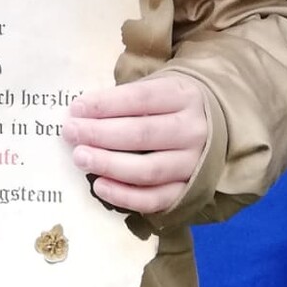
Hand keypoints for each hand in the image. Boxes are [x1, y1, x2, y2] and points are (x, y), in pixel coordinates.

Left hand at [62, 73, 207, 216]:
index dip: (106, 104)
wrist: (215, 126)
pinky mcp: (189, 192)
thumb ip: (124, 99)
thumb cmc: (171, 105)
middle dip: (100, 134)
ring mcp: (194, 164)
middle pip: (142, 134)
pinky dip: (125, 196)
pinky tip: (100, 186)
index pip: (141, 98)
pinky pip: (155, 199)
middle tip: (71, 133)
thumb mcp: (157, 87)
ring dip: (109, 165)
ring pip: (148, 169)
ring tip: (80, 158)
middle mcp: (193, 130)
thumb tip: (80, 114)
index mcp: (184, 96)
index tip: (76, 108)